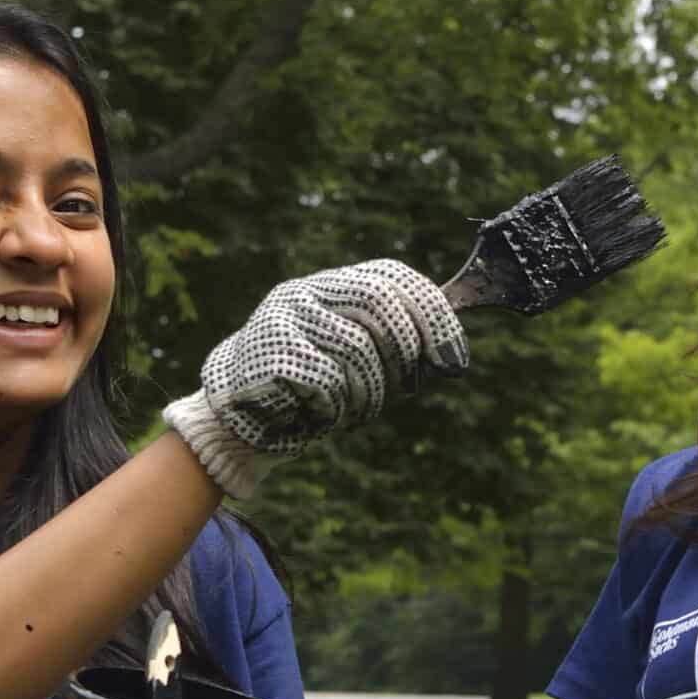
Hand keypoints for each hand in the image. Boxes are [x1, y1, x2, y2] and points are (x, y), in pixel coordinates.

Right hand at [165, 261, 468, 496]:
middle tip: (406, 390)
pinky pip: (326, 379)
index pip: (394, 277)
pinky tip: (320, 415)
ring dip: (367, 394)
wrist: (243, 421)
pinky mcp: (270, 348)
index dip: (432, 315)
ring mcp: (286, 314)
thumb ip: (397, 347)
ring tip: (353, 411)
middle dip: (405, 351)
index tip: (453, 360)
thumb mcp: (361, 364)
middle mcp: (310, 290)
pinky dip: (334, 408)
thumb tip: (451, 352)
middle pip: (379, 301)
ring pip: (356, 347)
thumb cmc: (314, 392)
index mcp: (337, 286)